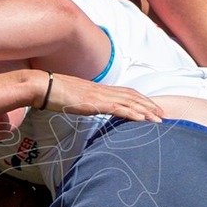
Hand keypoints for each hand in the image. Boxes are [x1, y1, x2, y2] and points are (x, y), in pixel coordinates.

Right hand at [40, 75, 162, 121]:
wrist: (43, 86)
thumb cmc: (54, 93)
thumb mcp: (73, 98)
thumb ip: (85, 102)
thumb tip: (89, 107)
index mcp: (99, 89)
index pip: (125, 93)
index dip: (141, 100)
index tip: (152, 108)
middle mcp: (102, 90)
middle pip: (132, 96)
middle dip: (149, 105)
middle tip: (163, 114)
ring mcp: (99, 96)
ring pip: (129, 102)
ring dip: (146, 110)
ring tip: (159, 119)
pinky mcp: (94, 103)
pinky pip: (117, 108)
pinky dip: (132, 114)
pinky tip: (142, 119)